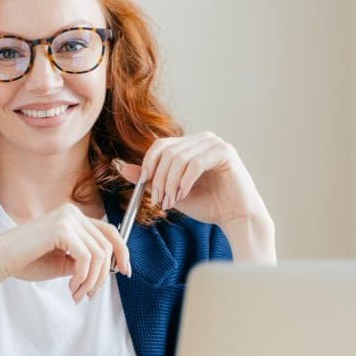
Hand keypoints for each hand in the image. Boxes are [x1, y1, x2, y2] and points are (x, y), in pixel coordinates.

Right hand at [0, 203, 131, 302]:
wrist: (0, 260)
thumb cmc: (27, 261)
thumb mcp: (63, 262)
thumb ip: (85, 261)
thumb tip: (108, 269)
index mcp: (72, 216)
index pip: (109, 231)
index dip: (122, 252)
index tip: (125, 272)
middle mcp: (72, 212)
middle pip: (107, 245)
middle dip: (102, 275)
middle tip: (89, 294)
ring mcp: (67, 218)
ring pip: (99, 254)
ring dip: (91, 281)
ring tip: (77, 294)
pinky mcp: (62, 229)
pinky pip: (87, 258)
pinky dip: (83, 277)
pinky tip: (71, 286)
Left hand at [118, 131, 269, 229]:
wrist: (235, 217)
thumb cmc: (207, 204)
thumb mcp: (171, 191)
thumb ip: (149, 178)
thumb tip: (121, 167)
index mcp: (190, 144)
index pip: (160, 146)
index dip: (148, 164)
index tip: (145, 186)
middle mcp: (202, 139)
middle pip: (167, 151)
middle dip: (158, 179)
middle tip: (158, 200)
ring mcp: (215, 143)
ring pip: (178, 158)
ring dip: (170, 184)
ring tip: (171, 202)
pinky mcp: (225, 152)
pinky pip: (195, 163)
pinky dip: (184, 182)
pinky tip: (183, 195)